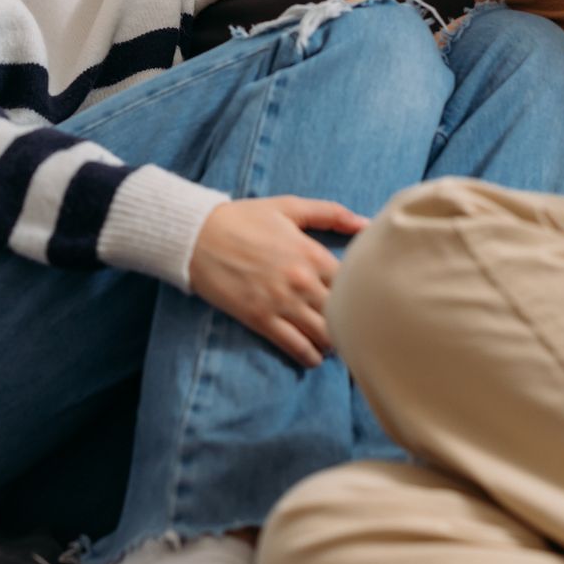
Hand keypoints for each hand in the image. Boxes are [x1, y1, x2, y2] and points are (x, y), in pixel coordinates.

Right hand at [187, 197, 367, 367]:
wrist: (197, 235)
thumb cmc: (243, 219)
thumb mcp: (288, 207)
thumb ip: (330, 213)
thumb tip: (366, 223)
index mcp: (313, 254)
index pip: (354, 283)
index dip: (361, 294)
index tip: (361, 300)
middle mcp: (303, 282)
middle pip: (344, 314)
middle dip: (351, 323)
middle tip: (352, 327)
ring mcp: (282, 303)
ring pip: (324, 336)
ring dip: (333, 343)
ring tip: (332, 342)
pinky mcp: (261, 320)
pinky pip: (296, 347)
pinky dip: (310, 356)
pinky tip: (313, 355)